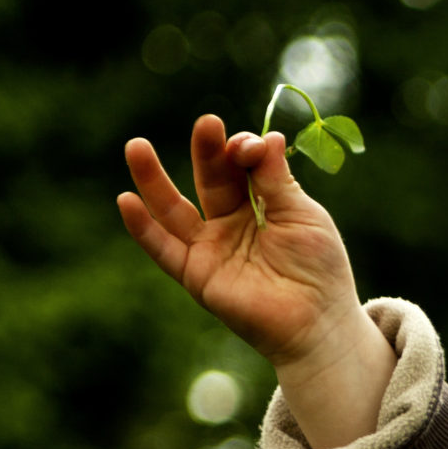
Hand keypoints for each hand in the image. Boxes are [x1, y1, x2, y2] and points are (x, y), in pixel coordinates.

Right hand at [119, 114, 362, 367]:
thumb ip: (277, 180)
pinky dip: (143, 228)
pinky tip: (127, 200)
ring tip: (136, 147)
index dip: (243, 151)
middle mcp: (231, 223)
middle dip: (207, 152)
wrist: (320, 324)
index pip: (241, 167)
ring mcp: (212, 248)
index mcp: (261, 205)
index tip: (251, 146)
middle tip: (207, 124)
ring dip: (153, 178)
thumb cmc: (320, 270)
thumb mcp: (303, 217)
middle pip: (211, 180)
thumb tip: (266, 136)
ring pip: (173, 208)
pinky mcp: (198, 275)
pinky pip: (164, 249)